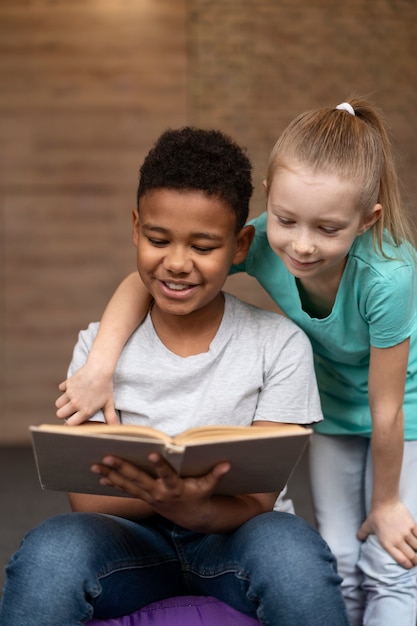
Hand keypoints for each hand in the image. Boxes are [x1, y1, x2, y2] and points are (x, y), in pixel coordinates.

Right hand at [55, 363, 117, 424]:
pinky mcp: (67, 383)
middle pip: (60, 414)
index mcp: (85, 410)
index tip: (71, 422)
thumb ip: (110, 417)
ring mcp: (70, 393)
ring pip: (58, 403)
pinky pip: (61, 389)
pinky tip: (73, 387)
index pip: (70, 424)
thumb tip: (116, 427)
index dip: (70, 424)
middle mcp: (75, 403)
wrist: (100, 368)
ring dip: (63, 403)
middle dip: (64, 414)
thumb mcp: (109, 403)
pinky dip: (65, 388)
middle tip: (70, 411)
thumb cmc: (106, 386)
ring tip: (71, 400)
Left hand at [91, 454, 230, 530]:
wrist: (192, 517)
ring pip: (127, 485)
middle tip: (107, 457)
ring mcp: (149, 497)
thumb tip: (227, 463)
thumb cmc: (200, 496)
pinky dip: (113, 483)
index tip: (153, 453)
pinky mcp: (144, 497)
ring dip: (111, 475)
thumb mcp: (209, 486)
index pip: (167, 475)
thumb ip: (216, 474)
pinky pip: (126, 490)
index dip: (160, 465)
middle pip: (138, 479)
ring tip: (95, 465)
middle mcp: (159, 493)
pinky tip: (100, 476)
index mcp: (175, 488)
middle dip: (122, 468)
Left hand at [357, 501, 416, 568]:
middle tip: (415, 562)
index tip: (409, 566)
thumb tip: (359, 538)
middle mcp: (398, 540)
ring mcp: (406, 533)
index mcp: (387, 543)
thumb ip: (363, 534)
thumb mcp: (367, 526)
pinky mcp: (412, 525)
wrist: (385, 502)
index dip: (407, 565)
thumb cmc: (376, 515)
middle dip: (415, 561)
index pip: (401, 559)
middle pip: (411, 556)